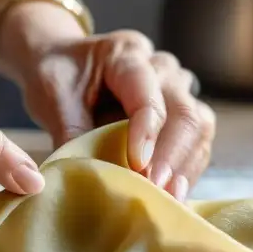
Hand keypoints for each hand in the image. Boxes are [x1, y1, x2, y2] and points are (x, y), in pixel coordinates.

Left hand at [17, 30, 215, 201]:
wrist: (64, 64)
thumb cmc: (58, 75)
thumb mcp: (53, 97)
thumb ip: (70, 132)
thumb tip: (83, 179)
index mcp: (125, 53)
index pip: (147, 91)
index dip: (146, 130)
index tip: (138, 165)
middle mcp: (160, 67)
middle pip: (183, 110)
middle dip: (173, 155)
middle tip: (157, 190)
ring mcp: (176, 89)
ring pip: (199, 127)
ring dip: (186, 166)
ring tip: (170, 198)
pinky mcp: (180, 115)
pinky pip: (196, 143)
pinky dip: (187, 170)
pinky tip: (172, 195)